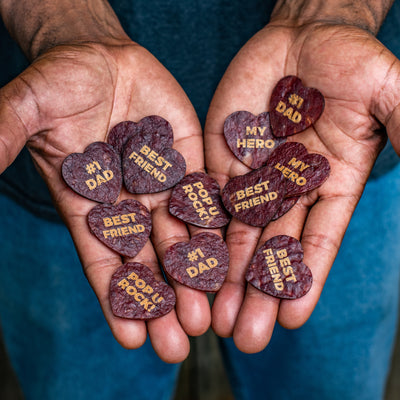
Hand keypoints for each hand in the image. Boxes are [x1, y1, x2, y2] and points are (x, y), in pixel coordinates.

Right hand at [0, 39, 210, 362]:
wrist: (104, 58)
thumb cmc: (62, 79)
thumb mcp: (32, 103)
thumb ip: (9, 131)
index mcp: (89, 202)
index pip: (102, 258)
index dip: (116, 297)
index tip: (132, 339)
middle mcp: (128, 202)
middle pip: (147, 259)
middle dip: (163, 300)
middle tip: (180, 343)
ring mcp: (162, 184)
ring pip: (181, 236)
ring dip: (194, 275)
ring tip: (208, 314)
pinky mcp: (189, 161)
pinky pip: (206, 197)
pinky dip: (217, 226)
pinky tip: (230, 258)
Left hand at [205, 21, 399, 352]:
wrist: (302, 37)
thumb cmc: (349, 60)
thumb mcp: (387, 89)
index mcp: (330, 184)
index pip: (319, 241)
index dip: (306, 278)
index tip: (292, 318)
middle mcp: (288, 190)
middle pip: (272, 249)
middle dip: (258, 293)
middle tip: (243, 338)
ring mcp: (252, 175)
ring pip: (236, 233)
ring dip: (224, 275)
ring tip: (212, 318)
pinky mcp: (221, 157)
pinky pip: (208, 197)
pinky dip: (198, 230)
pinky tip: (187, 264)